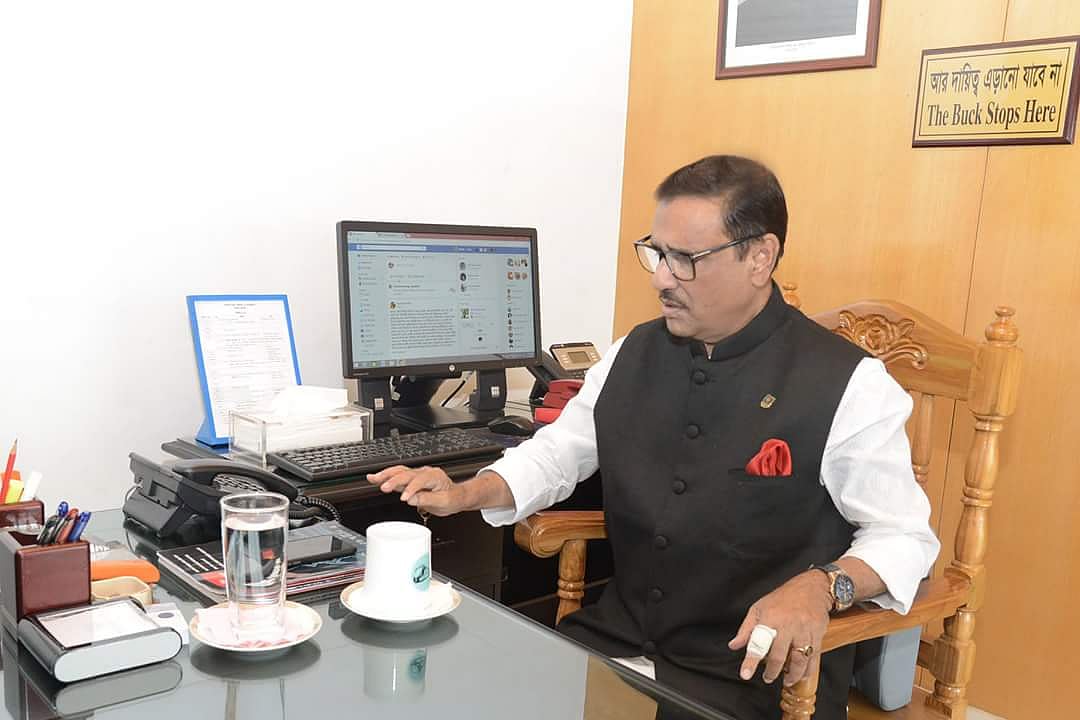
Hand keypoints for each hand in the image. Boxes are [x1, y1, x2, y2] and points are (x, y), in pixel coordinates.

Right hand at [366, 465, 464, 515]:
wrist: (456, 496)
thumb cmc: (452, 498)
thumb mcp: (444, 502)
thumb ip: (428, 499)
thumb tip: (412, 499)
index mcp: (434, 476)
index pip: (420, 480)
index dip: (411, 489)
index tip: (404, 498)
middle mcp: (424, 472)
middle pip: (406, 473)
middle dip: (394, 480)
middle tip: (383, 487)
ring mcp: (417, 475)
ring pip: (400, 471)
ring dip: (386, 475)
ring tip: (373, 478)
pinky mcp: (411, 479)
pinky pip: (398, 475)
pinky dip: (386, 476)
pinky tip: (375, 478)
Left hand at [728, 571, 831, 686]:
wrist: (811, 588)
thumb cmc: (782, 598)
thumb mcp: (759, 608)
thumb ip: (746, 629)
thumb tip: (734, 645)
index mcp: (770, 618)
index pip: (757, 642)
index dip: (750, 660)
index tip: (745, 674)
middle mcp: (788, 624)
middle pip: (779, 655)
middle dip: (772, 671)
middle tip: (767, 677)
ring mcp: (804, 630)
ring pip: (799, 659)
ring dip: (793, 675)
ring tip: (786, 680)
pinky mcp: (818, 634)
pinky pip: (814, 657)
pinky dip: (808, 670)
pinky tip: (802, 674)